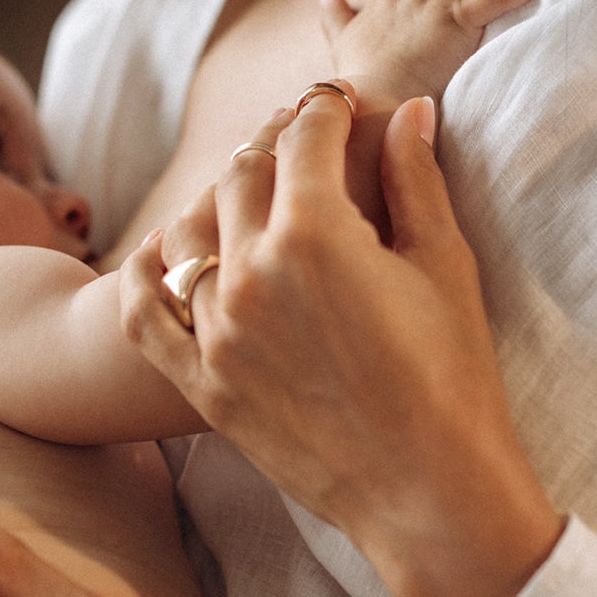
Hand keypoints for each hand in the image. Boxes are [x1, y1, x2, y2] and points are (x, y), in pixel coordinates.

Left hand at [121, 94, 562, 596]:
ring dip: (218, 198)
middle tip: (301, 138)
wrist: (429, 494)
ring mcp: (216, 331)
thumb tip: (408, 111)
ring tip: (249, 194)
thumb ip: (415, 178)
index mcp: (316, 235)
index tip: (338, 102)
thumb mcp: (444, 264)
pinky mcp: (201, 382)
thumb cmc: (453, 377)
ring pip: (188, 230)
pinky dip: (146, 270)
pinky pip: (142, 309)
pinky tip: (166, 249)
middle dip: (275, 141)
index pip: (305, 136)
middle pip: (242, 172)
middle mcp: (251, 274)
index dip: (325, 107)